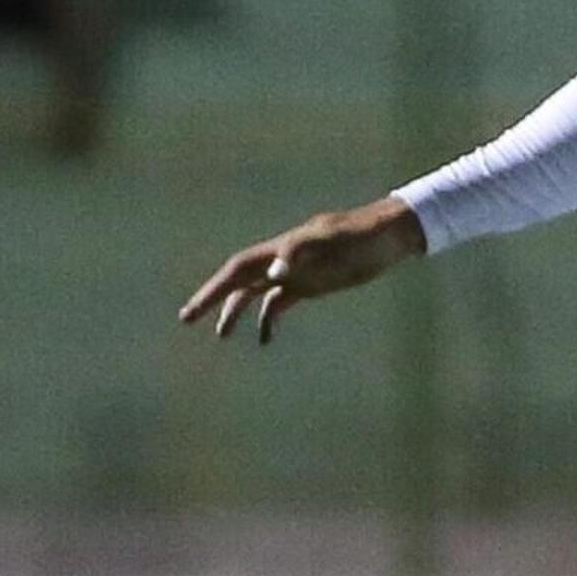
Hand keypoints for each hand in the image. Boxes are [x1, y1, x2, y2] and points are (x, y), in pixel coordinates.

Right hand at [177, 197, 425, 344]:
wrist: (389, 236)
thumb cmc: (360, 236)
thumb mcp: (332, 241)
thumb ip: (300, 253)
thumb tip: (273, 274)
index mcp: (279, 250)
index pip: (236, 270)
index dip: (212, 289)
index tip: (193, 310)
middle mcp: (281, 261)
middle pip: (238, 281)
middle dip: (212, 300)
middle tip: (187, 319)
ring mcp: (295, 273)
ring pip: (255, 294)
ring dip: (237, 312)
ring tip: (222, 336)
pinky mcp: (312, 285)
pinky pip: (281, 303)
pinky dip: (269, 319)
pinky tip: (265, 339)